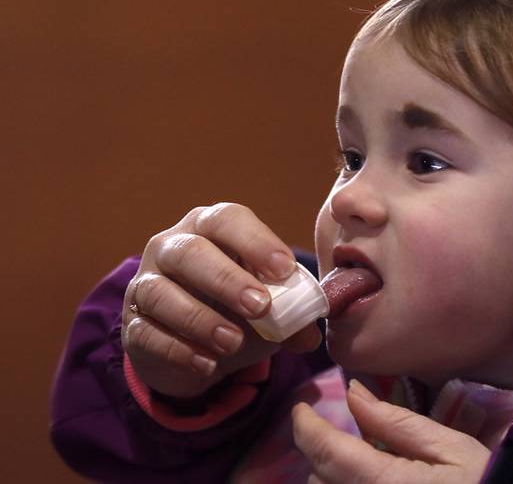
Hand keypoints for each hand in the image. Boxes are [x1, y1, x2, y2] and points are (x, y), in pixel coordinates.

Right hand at [121, 202, 321, 397]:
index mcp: (210, 228)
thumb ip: (291, 317)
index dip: (256, 241)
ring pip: (160, 292)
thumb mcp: (268, 309)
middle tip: (260, 307)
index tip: (285, 269)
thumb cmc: (237, 310)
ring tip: (233, 342)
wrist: (194, 347)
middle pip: (191, 252)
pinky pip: (147, 333)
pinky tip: (207, 364)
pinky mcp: (132, 325)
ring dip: (199, 318)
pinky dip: (178, 350)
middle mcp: (172, 247)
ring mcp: (146, 283)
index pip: (228, 219)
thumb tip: (309, 335)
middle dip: (227, 280)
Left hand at [292, 380, 490, 483]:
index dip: (305, 425)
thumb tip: (353, 393)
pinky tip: (373, 480)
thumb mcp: (450, 448)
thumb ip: (396, 423)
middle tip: (347, 437)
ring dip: (334, 479)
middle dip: (324, 454)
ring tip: (362, 463)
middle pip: (319, 479)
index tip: (302, 406)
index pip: (325, 452)